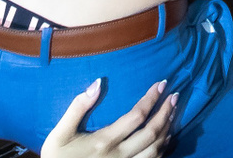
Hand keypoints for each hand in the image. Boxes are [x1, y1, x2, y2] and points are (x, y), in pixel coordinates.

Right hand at [42, 78, 176, 157]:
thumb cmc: (57, 157)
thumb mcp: (60, 133)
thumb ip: (78, 107)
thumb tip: (98, 83)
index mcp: (105, 141)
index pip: (137, 116)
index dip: (152, 98)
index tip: (162, 84)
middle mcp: (120, 156)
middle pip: (152, 132)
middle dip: (166, 112)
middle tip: (175, 95)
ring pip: (156, 150)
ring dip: (168, 130)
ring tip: (174, 112)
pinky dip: (163, 149)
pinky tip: (167, 138)